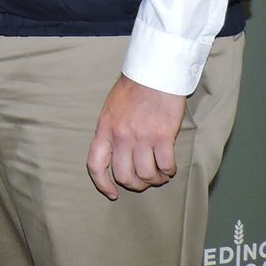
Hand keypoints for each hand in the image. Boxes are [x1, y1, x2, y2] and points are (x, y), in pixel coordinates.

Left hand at [86, 75, 186, 198]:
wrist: (155, 72)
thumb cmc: (134, 88)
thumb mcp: (111, 108)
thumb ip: (111, 131)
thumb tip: (116, 154)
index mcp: (105, 128)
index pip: (95, 164)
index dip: (102, 184)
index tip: (112, 193)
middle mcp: (121, 136)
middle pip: (125, 176)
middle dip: (136, 184)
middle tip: (144, 180)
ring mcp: (142, 137)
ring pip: (146, 175)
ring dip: (155, 179)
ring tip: (160, 173)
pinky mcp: (163, 136)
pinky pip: (165, 166)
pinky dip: (169, 171)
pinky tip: (170, 166)